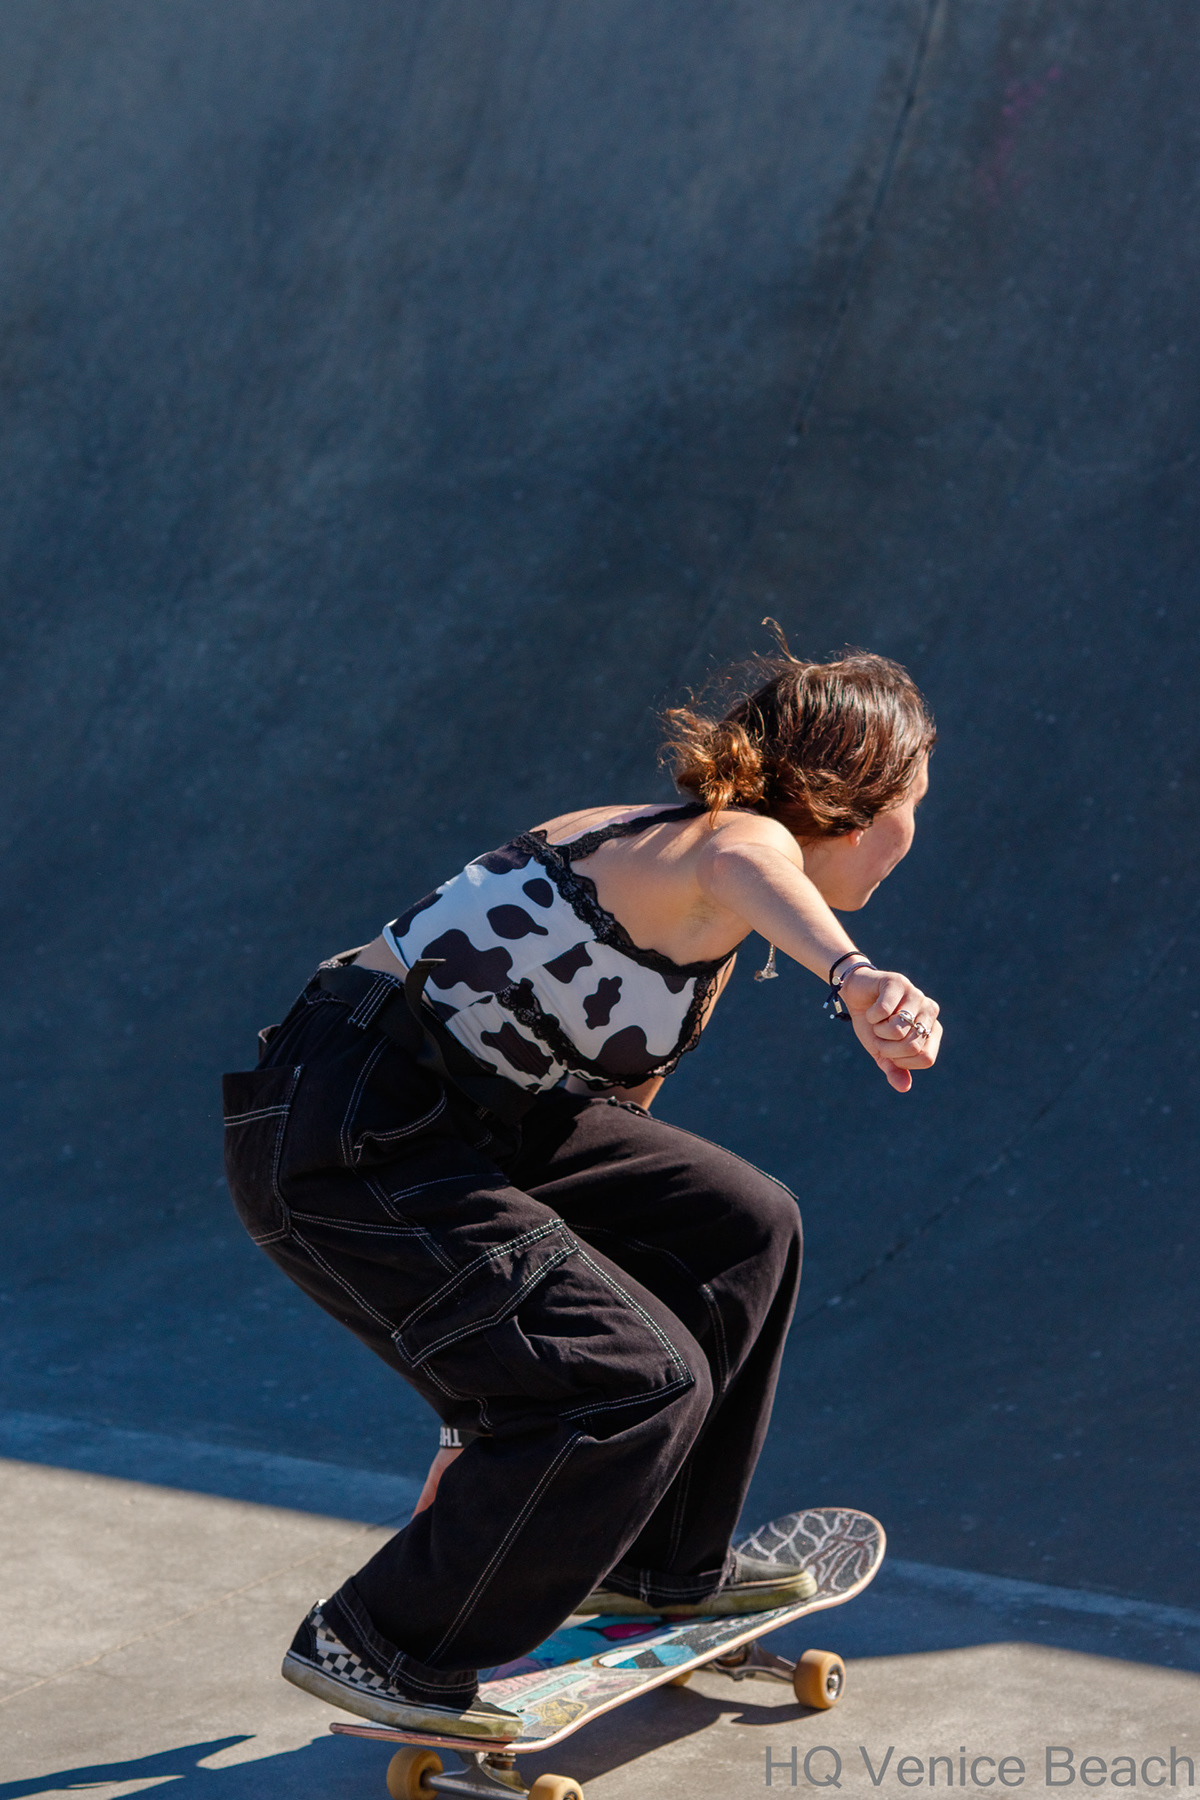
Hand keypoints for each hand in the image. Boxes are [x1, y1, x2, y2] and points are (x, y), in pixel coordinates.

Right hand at [837, 966, 941, 1092]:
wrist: (856, 996)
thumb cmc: (873, 1025)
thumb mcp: (881, 1051)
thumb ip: (894, 1069)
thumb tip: (904, 1087)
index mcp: (933, 1029)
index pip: (926, 1059)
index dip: (901, 1060)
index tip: (889, 1048)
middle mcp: (930, 1011)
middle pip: (913, 1047)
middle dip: (887, 1047)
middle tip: (879, 1034)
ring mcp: (917, 995)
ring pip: (899, 1030)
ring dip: (878, 1030)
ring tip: (876, 1021)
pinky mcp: (899, 982)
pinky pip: (883, 1012)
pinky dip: (870, 1015)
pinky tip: (871, 1008)